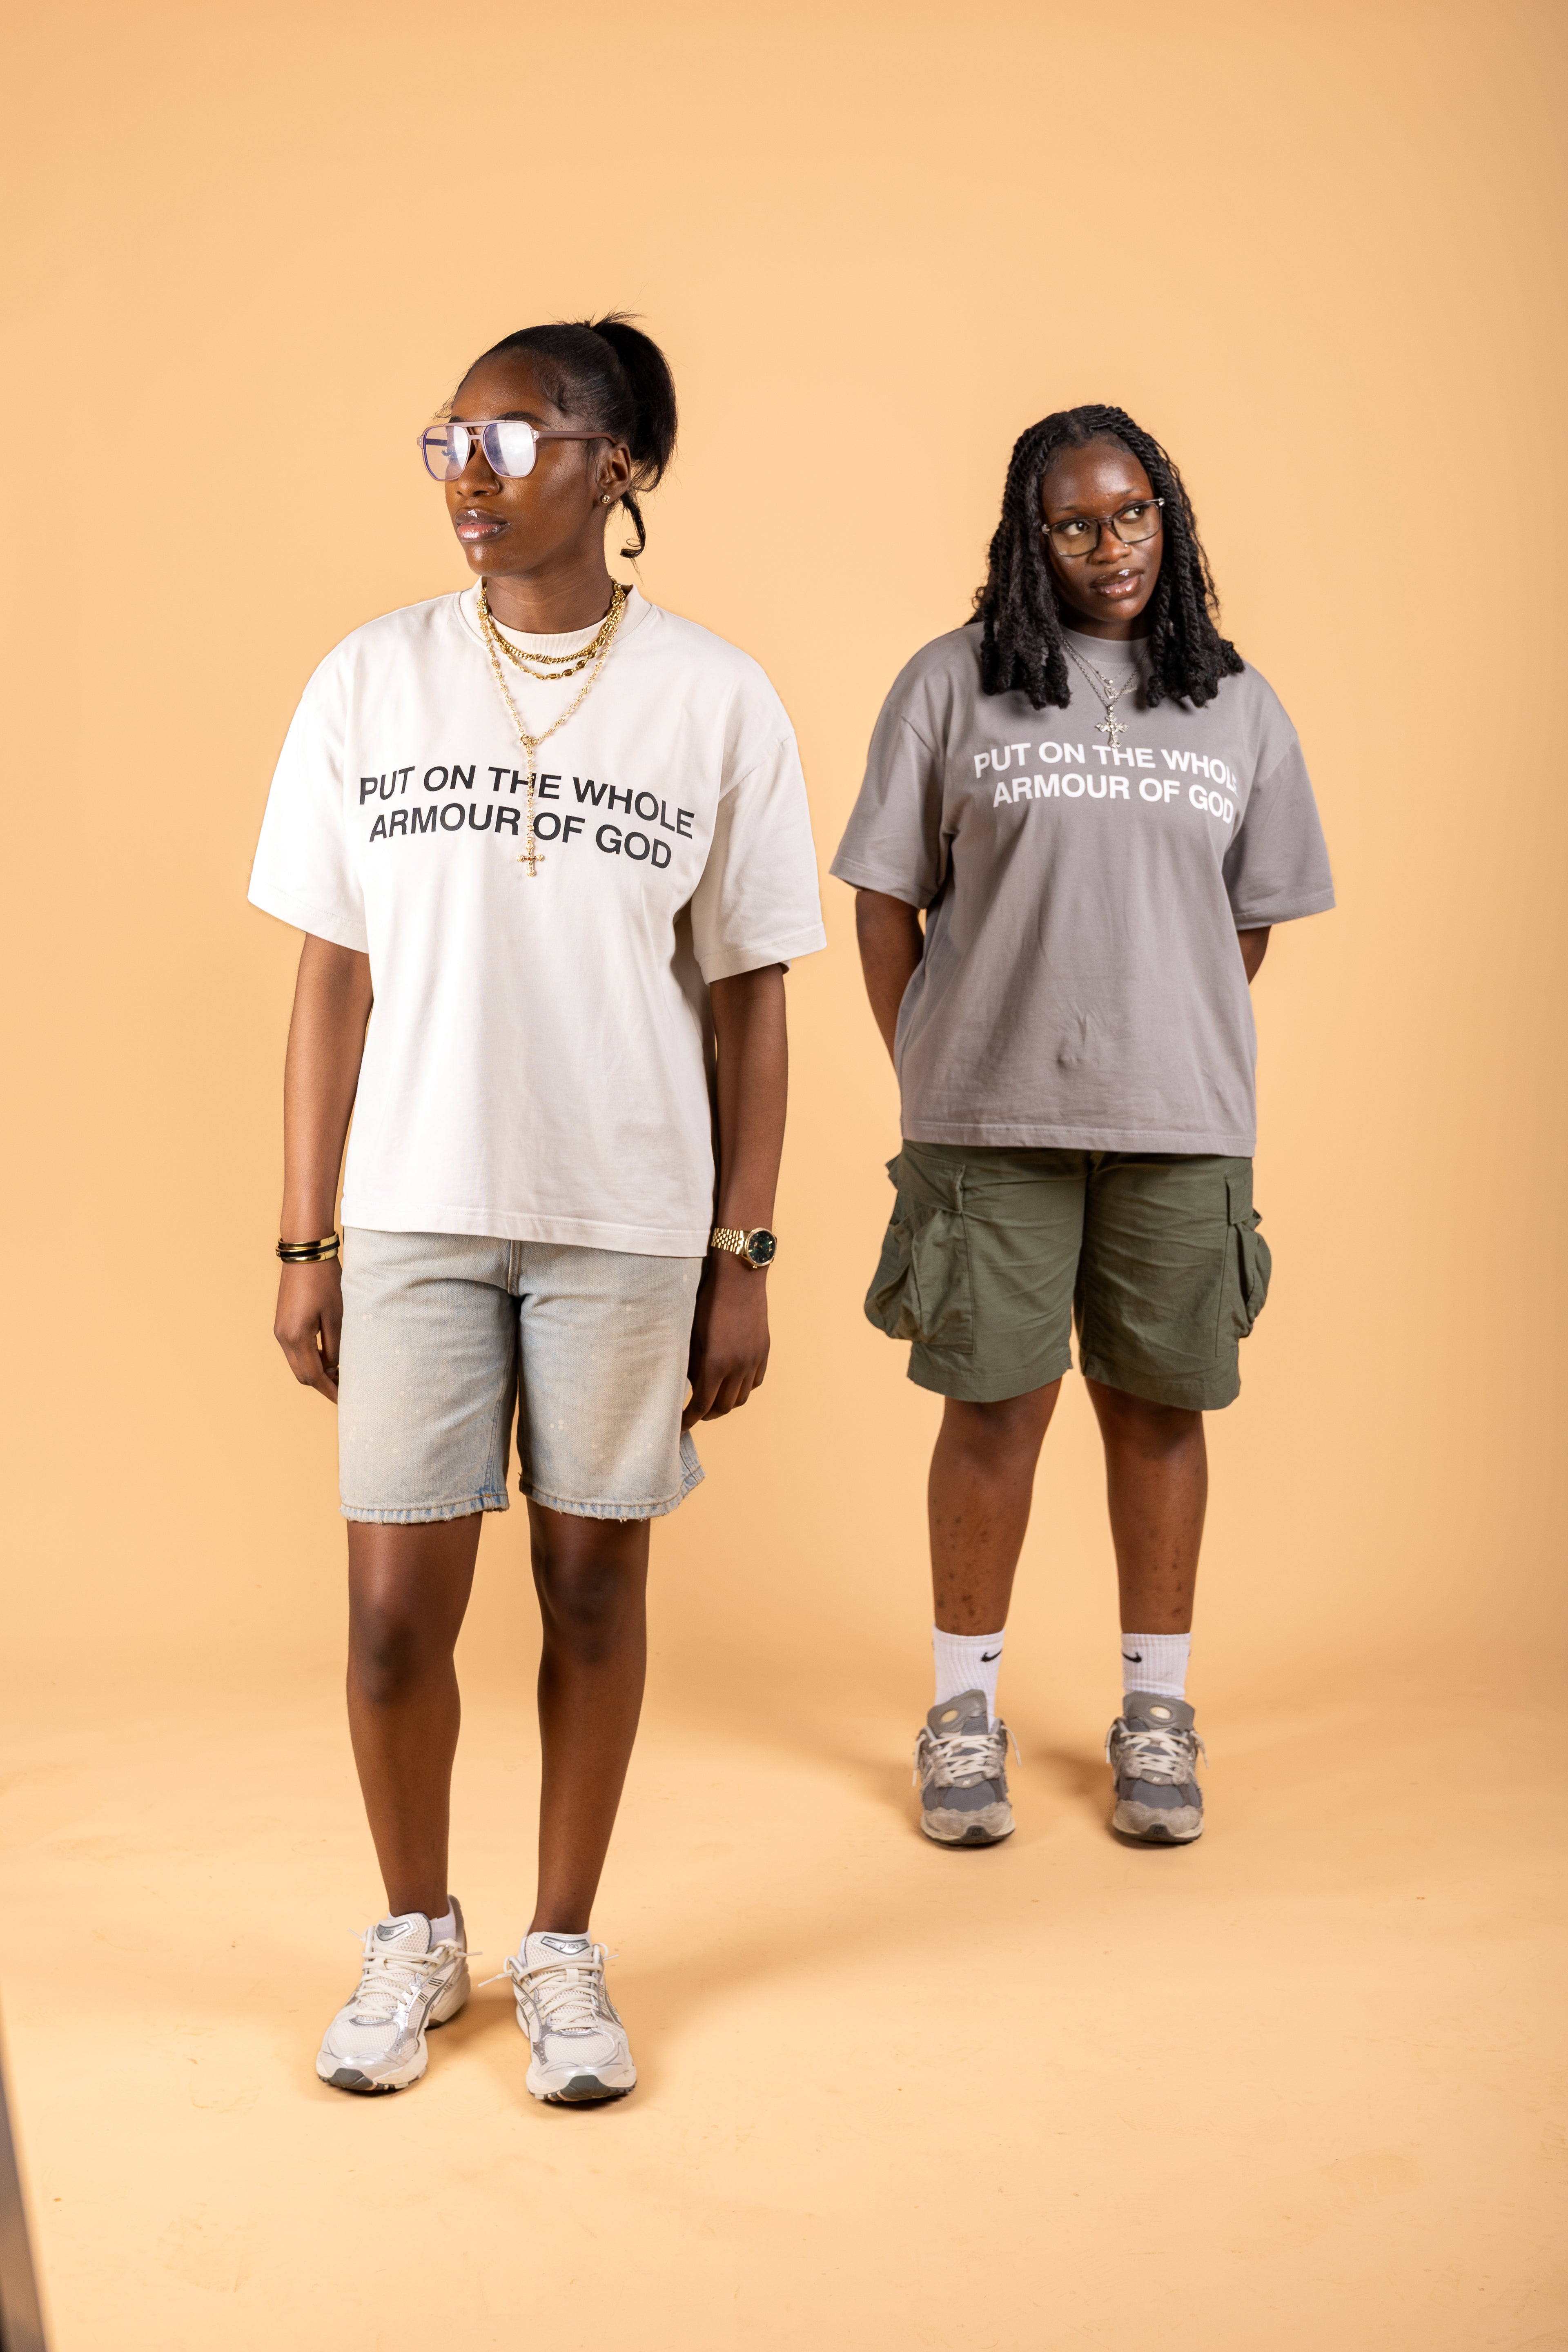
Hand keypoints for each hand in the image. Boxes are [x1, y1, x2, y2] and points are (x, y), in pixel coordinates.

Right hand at [274, 1259, 342, 1400]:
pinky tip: (328, 1355)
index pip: (313, 1376)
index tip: (345, 1400)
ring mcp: (280, 1331)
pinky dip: (311, 1358)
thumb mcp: (337, 1316)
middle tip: (346, 1388)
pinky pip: (296, 1350)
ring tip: (340, 1373)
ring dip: (317, 1371)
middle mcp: (283, 1337)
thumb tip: (335, 1367)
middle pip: (303, 1375)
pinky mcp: (283, 1323)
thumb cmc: (325, 1281)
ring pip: (298, 1364)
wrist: (306, 1254)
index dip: (330, 1390)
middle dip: (323, 1384)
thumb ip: (335, 1347)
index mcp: (296, 1337)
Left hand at [683, 1254, 769, 1427]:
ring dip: (726, 1404)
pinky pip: (755, 1382)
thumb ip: (692, 1364)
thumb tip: (690, 1383)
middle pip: (723, 1407)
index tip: (680, 1427)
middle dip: (707, 1415)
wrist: (740, 1277)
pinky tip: (733, 1384)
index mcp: (716, 1364)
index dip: (689, 1419)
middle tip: (694, 1414)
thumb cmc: (709, 1301)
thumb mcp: (692, 1334)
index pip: (702, 1405)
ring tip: (713, 1401)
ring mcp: (754, 1360)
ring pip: (741, 1397)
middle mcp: (738, 1367)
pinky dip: (743, 1389)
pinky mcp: (764, 1351)